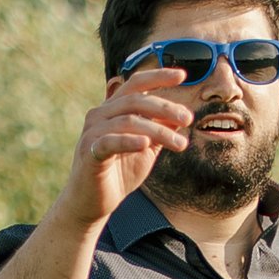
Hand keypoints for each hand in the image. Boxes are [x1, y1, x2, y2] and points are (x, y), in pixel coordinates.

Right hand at [60, 73, 196, 232]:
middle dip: (165, 108)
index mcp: (113, 109)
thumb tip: (182, 116)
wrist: (93, 203)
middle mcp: (100, 115)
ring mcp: (92, 132)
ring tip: (181, 144)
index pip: (135, 84)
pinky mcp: (89, 152)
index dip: (158, 77)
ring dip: (158, 130)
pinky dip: (129, 141)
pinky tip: (146, 144)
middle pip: (135, 100)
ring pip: (128, 121)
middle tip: (188, 119)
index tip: (182, 75)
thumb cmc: (119, 173)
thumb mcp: (147, 148)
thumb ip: (161, 130)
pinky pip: (110, 141)